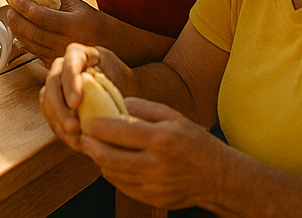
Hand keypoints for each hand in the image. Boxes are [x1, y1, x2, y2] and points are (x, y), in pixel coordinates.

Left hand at [4, 0, 108, 63]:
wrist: (110, 44)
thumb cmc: (92, 21)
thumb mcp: (77, 5)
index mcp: (74, 24)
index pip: (43, 17)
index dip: (26, 7)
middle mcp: (68, 42)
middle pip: (35, 33)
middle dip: (18, 20)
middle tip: (10, 10)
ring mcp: (62, 55)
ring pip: (33, 45)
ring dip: (18, 31)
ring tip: (12, 19)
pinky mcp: (58, 63)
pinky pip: (36, 53)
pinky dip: (25, 43)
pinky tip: (19, 33)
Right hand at [39, 42, 133, 151]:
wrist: (121, 90)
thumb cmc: (124, 83)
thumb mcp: (121, 80)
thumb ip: (110, 88)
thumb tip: (107, 107)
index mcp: (79, 53)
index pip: (70, 64)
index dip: (70, 83)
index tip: (76, 104)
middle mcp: (61, 65)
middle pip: (52, 83)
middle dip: (60, 107)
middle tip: (73, 128)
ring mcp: (54, 83)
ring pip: (47, 100)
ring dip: (58, 122)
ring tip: (76, 140)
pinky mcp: (52, 101)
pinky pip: (49, 115)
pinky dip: (60, 129)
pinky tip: (74, 141)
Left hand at [76, 98, 227, 211]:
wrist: (218, 177)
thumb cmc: (194, 141)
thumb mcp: (173, 116)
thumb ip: (142, 108)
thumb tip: (114, 103)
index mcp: (162, 139)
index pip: (118, 132)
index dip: (96, 126)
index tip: (86, 121)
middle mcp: (157, 165)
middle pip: (109, 157)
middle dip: (90, 146)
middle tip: (83, 136)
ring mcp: (155, 185)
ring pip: (112, 174)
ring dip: (99, 160)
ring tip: (95, 148)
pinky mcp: (153, 198)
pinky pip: (122, 186)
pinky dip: (112, 174)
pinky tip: (113, 163)